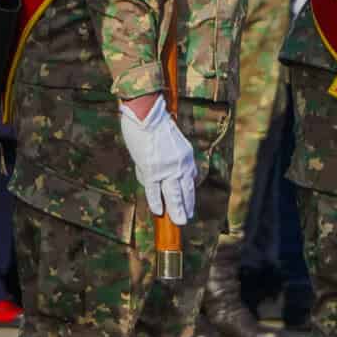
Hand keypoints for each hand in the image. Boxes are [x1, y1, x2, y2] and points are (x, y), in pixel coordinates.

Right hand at [116, 95, 196, 224]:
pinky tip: (158, 212)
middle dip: (186, 206)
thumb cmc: (153, 124)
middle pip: (185, 191)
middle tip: (185, 219)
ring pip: (173, 195)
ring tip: (179, 222)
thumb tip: (160, 176)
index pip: (190, 180)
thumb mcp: (170, 141)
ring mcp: (167, 168)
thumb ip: (170, 158)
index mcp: (186, 156)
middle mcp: (180, 164)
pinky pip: (155, 191)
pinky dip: (156, 202)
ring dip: (176, 210)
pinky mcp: (153, 169)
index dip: (188, 194)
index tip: (188, 204)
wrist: (146, 113)